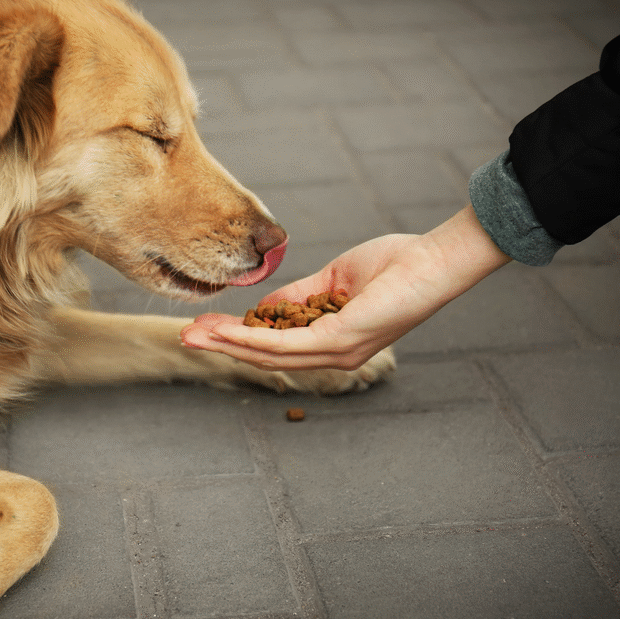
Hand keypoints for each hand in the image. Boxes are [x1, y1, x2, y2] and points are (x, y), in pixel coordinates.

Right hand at [181, 204, 511, 370]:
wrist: (433, 261)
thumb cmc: (395, 266)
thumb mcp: (333, 280)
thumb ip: (298, 296)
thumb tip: (264, 308)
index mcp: (333, 342)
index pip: (276, 348)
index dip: (238, 339)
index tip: (204, 327)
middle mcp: (334, 356)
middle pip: (265, 358)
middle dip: (223, 346)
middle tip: (186, 337)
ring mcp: (338, 352)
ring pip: (269, 355)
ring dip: (227, 345)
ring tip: (194, 334)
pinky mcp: (341, 339)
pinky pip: (286, 344)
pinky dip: (252, 337)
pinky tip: (226, 330)